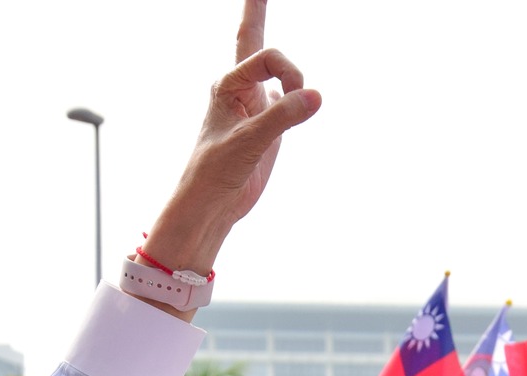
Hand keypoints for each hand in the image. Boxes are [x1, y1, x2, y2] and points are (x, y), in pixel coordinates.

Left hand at [137, 0, 321, 286]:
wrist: (211, 204)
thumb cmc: (215, 171)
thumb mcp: (251, 142)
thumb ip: (284, 117)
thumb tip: (316, 96)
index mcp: (227, 85)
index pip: (267, 58)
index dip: (289, 72)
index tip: (303, 94)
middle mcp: (240, 88)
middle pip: (252, 37)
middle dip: (256, 8)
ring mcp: (255, 105)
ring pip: (276, 70)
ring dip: (290, 73)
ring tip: (278, 100)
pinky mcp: (269, 124)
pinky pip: (287, 97)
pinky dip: (296, 94)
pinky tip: (297, 96)